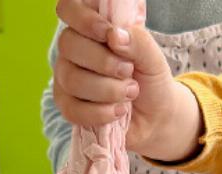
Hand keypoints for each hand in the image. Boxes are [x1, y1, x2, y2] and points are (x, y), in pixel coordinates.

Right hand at [53, 0, 201, 160]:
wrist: (155, 116)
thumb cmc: (150, 78)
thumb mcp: (153, 57)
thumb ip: (138, 41)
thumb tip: (114, 35)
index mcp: (92, 27)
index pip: (69, 8)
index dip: (84, 19)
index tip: (109, 34)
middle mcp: (73, 49)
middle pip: (68, 45)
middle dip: (103, 61)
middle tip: (128, 71)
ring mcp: (66, 77)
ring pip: (72, 79)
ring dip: (107, 90)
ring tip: (130, 93)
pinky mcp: (67, 106)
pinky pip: (72, 109)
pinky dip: (100, 113)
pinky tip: (118, 111)